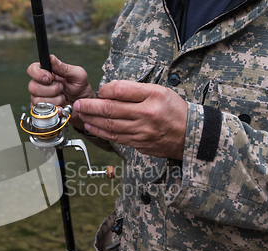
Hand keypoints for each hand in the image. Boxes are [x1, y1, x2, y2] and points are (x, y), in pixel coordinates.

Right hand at [27, 55, 94, 129]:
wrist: (83, 105)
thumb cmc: (80, 88)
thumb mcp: (77, 75)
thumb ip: (64, 67)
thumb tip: (52, 58)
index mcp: (47, 73)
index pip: (32, 70)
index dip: (38, 74)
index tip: (50, 78)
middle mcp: (41, 85)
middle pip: (32, 86)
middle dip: (50, 90)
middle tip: (61, 89)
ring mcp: (40, 98)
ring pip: (37, 99)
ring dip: (53, 100)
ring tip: (63, 98)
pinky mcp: (42, 110)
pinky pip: (40, 111)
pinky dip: (53, 110)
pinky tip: (61, 108)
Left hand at [73, 80, 187, 159]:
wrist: (190, 134)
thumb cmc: (173, 110)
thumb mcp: (160, 91)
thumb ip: (135, 90)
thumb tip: (109, 91)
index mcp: (153, 96)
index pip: (121, 90)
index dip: (105, 90)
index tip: (100, 90)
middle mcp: (147, 114)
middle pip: (111, 110)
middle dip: (89, 107)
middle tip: (77, 104)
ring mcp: (142, 131)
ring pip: (110, 126)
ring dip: (91, 121)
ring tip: (80, 115)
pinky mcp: (139, 144)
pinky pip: (115, 137)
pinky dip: (100, 132)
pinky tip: (91, 127)